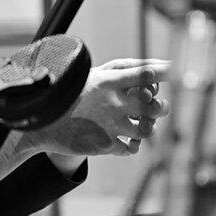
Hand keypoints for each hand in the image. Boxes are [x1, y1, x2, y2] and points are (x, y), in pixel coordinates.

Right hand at [21, 58, 169, 159]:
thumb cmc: (70, 95)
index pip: (145, 74)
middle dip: (162, 107)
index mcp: (108, 81)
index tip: (176, 70)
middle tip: (161, 106)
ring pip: (147, 130)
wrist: (40, 124)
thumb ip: (120, 70)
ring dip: (149, 128)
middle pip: (153, 106)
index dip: (165, 73)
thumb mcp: (91, 75)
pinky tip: (128, 140)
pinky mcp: (105, 145)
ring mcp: (109, 125)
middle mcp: (112, 103)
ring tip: (146, 125)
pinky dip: (132, 144)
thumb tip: (152, 67)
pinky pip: (131, 147)